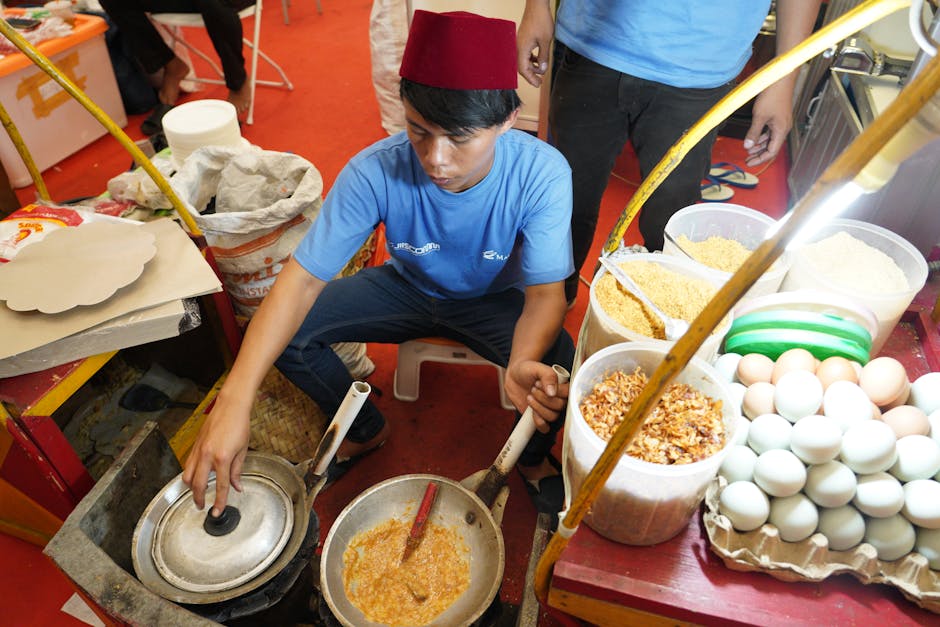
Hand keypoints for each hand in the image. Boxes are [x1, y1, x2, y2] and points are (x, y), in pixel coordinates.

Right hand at [181, 392, 251, 515]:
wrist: (231, 406)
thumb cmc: (239, 425)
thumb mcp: (243, 450)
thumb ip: (237, 471)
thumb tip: (237, 487)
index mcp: (222, 458)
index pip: (220, 486)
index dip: (219, 502)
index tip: (217, 512)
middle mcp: (207, 455)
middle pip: (198, 484)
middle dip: (198, 498)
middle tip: (202, 506)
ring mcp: (198, 450)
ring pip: (187, 475)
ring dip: (191, 487)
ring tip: (197, 493)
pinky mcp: (195, 445)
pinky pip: (188, 464)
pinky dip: (190, 474)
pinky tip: (196, 477)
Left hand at [506, 360, 568, 431]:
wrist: (514, 376)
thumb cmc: (528, 370)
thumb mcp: (537, 368)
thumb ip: (548, 376)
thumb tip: (552, 393)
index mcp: (562, 386)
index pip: (567, 394)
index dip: (554, 391)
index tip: (539, 383)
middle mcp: (559, 399)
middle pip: (559, 406)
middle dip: (543, 398)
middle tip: (533, 389)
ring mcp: (550, 409)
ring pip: (552, 417)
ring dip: (538, 408)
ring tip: (529, 396)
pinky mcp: (540, 417)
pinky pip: (545, 427)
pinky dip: (538, 422)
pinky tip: (531, 412)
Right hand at [517, 0, 554, 87]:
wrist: (536, 6)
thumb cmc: (540, 21)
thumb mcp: (545, 41)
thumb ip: (544, 57)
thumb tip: (543, 70)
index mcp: (522, 49)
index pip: (524, 69)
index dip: (531, 79)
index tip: (538, 85)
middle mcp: (518, 48)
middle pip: (522, 67)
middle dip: (531, 75)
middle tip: (539, 81)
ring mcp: (519, 43)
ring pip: (523, 60)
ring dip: (531, 66)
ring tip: (541, 70)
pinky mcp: (522, 40)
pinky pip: (524, 53)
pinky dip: (531, 59)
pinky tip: (538, 59)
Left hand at [743, 80, 794, 166]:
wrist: (781, 79)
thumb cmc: (773, 95)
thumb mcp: (759, 116)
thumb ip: (753, 132)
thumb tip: (748, 146)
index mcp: (781, 130)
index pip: (771, 152)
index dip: (760, 159)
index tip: (749, 162)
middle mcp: (783, 128)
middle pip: (771, 147)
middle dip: (759, 154)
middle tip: (747, 159)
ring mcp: (781, 123)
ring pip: (770, 140)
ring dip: (759, 146)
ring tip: (748, 150)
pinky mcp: (778, 117)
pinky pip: (770, 131)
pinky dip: (762, 136)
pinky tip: (754, 138)